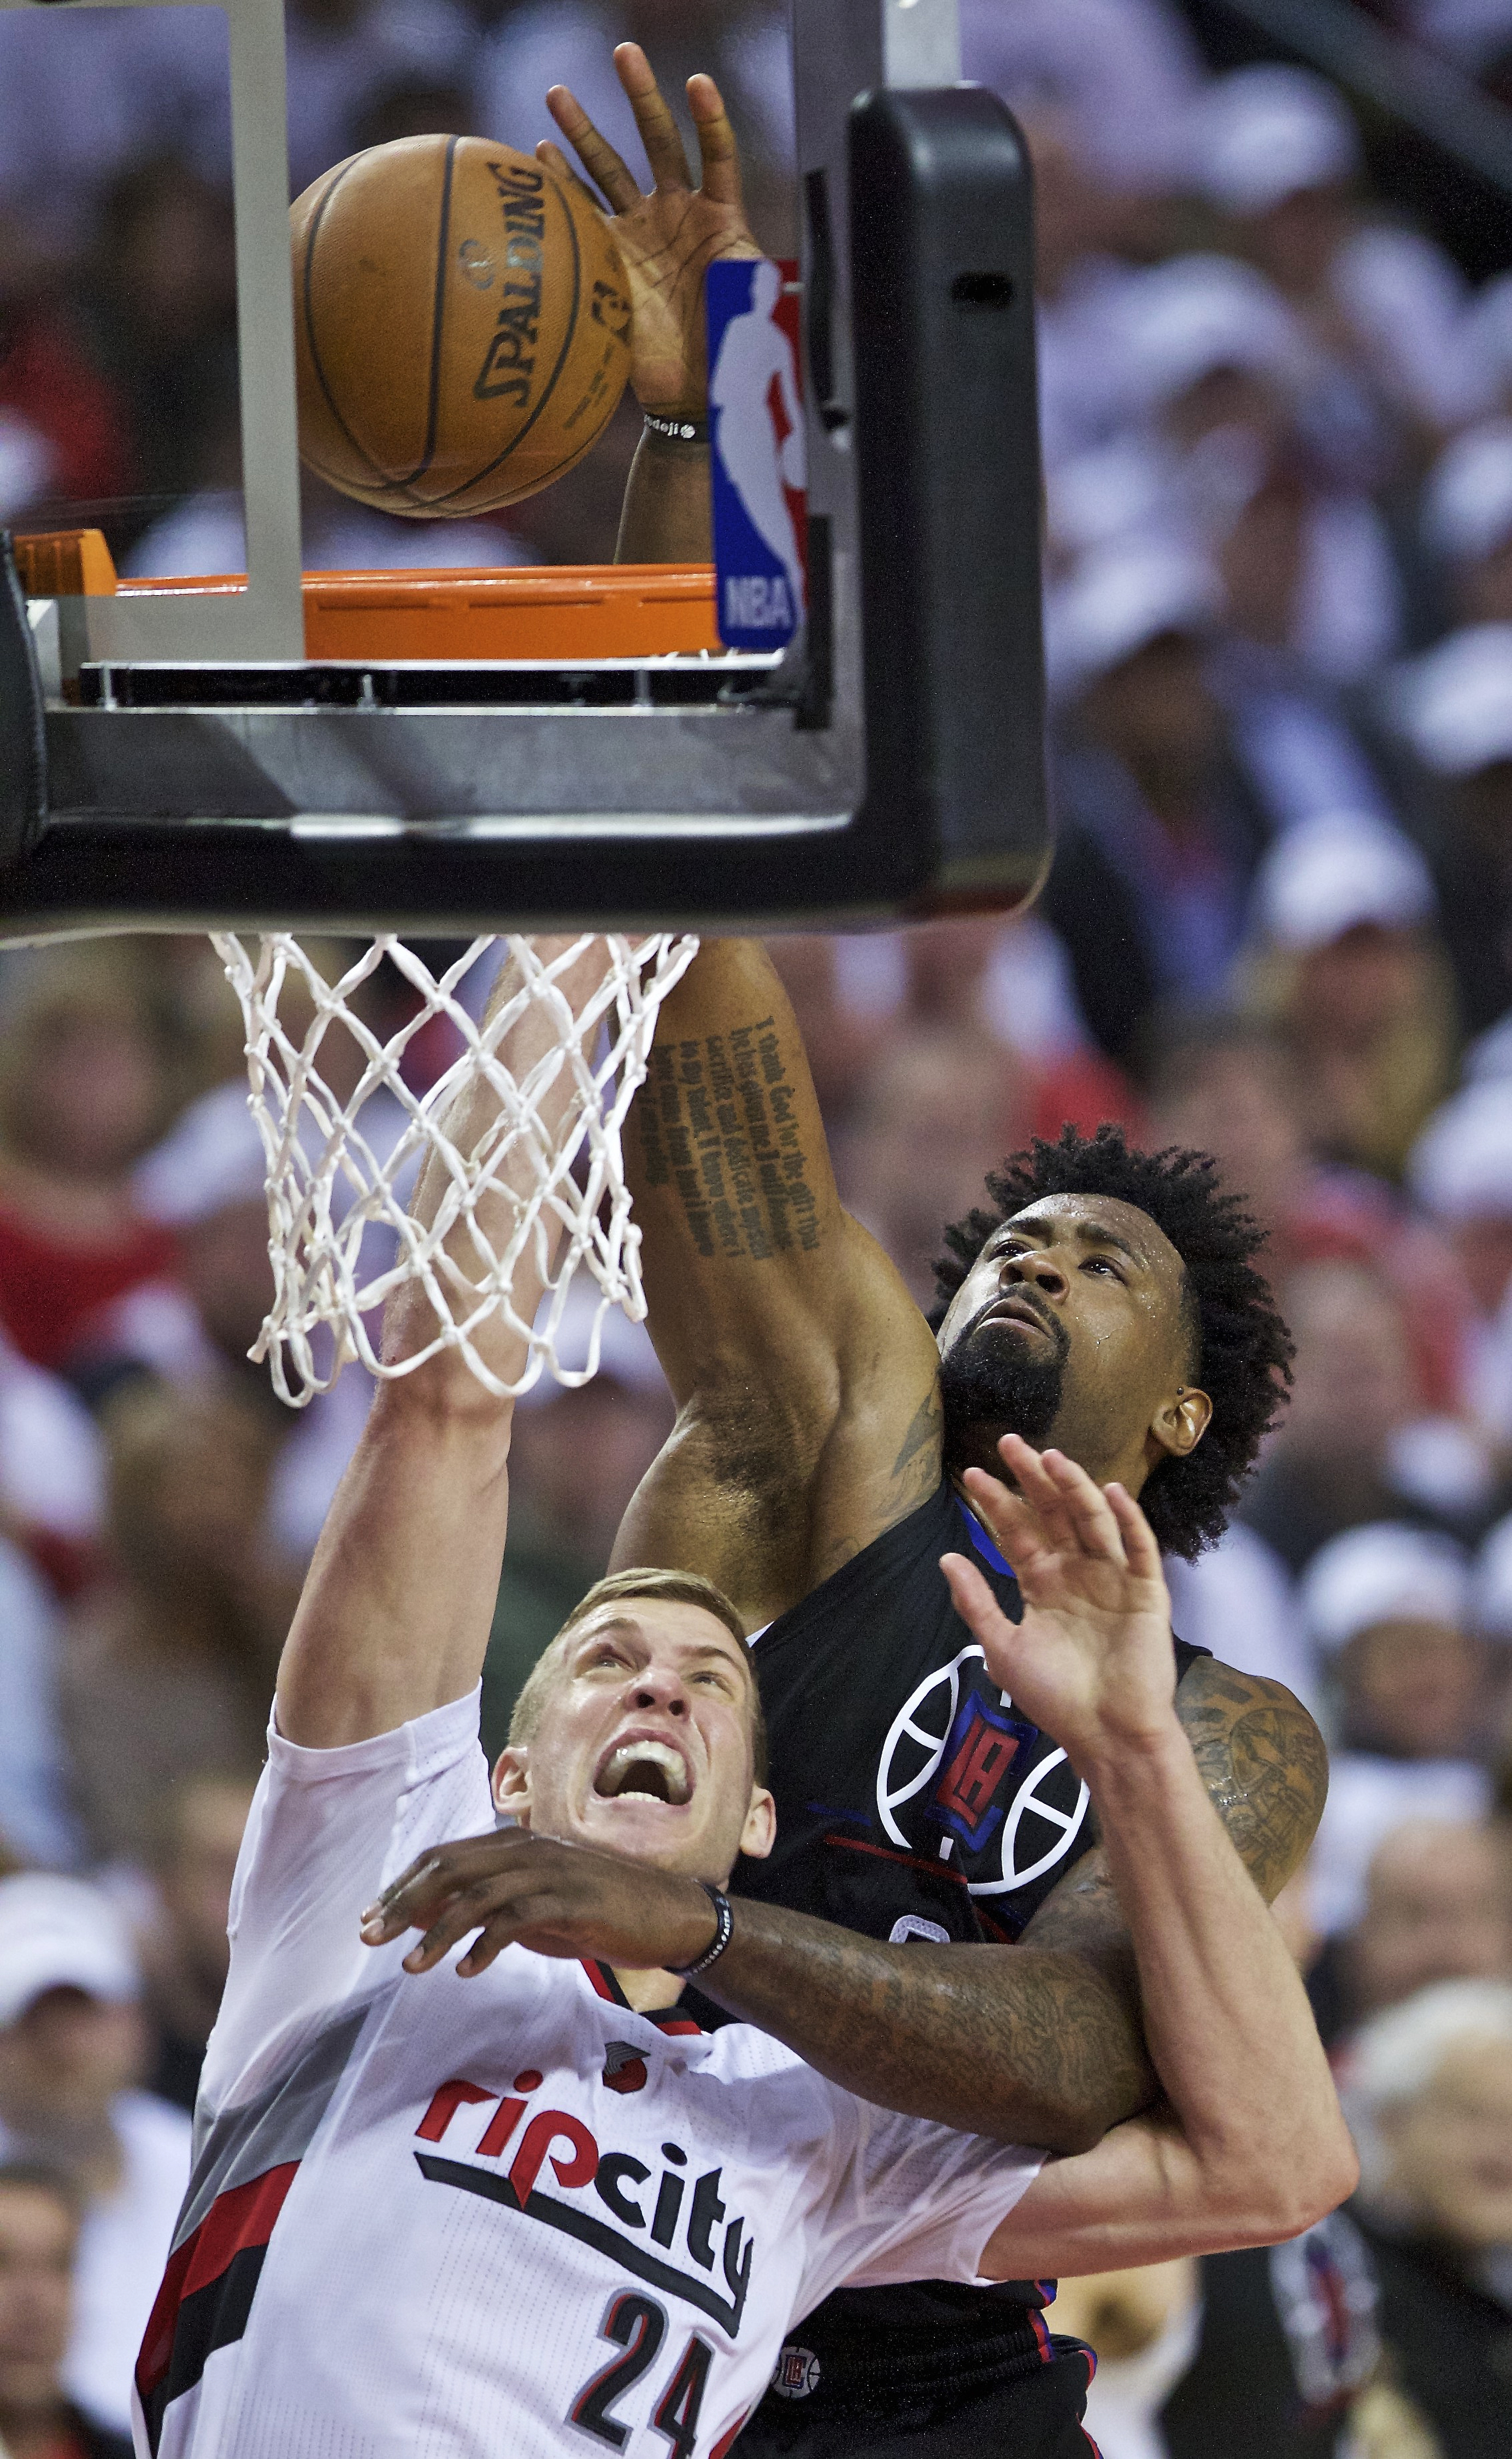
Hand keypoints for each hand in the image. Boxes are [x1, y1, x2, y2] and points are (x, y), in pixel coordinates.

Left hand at [359, 1828, 719, 1977]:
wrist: (664, 1914)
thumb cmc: (593, 1910)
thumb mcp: (529, 1906)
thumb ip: (479, 1905)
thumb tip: (418, 1916)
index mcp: (512, 1844)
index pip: (442, 1856)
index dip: (401, 1886)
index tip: (369, 1919)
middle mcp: (526, 1848)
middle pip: (449, 1869)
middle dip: (404, 1903)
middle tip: (370, 1938)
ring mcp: (550, 1871)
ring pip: (479, 1894)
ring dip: (440, 1931)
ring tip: (413, 1966)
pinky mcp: (572, 1901)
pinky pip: (518, 1918)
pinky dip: (488, 1944)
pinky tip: (468, 1970)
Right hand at [541, 42, 761, 416]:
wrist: (694, 397)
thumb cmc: (734, 354)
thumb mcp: (759, 310)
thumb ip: (769, 284)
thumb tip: (787, 284)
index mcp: (718, 219)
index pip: (717, 155)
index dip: (710, 121)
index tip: (699, 84)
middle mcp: (676, 216)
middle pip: (657, 141)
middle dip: (640, 95)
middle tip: (624, 52)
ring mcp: (638, 235)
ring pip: (608, 169)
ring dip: (583, 131)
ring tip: (558, 93)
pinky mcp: (608, 261)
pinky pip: (580, 214)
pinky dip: (560, 186)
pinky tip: (540, 156)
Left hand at [941, 1436, 1178, 1769]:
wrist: (1106, 1735)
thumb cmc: (1054, 1698)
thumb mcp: (1003, 1649)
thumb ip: (976, 1602)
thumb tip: (945, 1558)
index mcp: (1042, 1585)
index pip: (1016, 1533)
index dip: (995, 1504)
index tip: (970, 1475)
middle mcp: (1077, 1573)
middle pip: (1053, 1514)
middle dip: (1031, 1479)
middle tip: (1009, 1443)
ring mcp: (1113, 1579)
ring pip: (1093, 1521)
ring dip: (1074, 1487)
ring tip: (1051, 1458)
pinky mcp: (1147, 1592)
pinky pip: (1139, 1548)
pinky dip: (1127, 1519)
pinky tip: (1109, 1491)